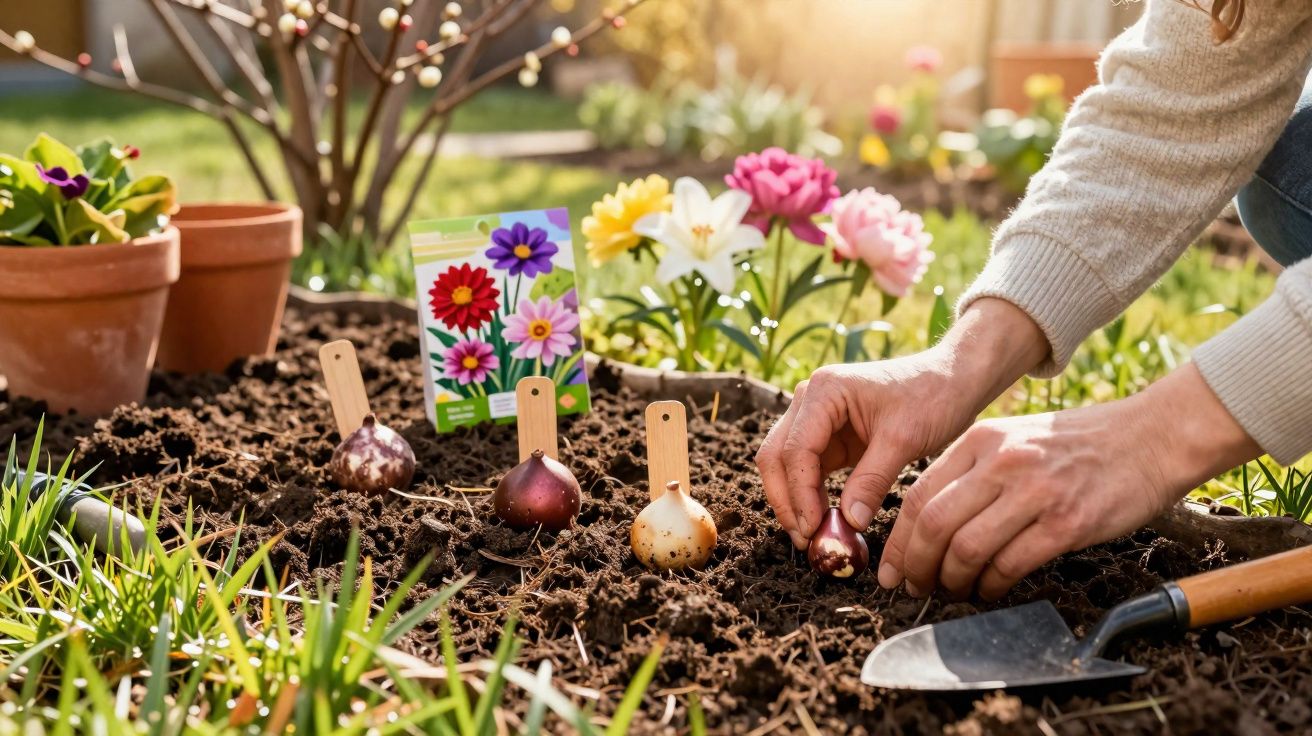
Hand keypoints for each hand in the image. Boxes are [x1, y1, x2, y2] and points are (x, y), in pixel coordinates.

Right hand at [755, 299, 1048, 548]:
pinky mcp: (830, 436)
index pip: (796, 450)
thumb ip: (872, 480)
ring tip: (813, 536)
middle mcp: (811, 400)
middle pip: (777, 456)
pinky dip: (812, 496)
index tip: (813, 529)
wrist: (952, 380)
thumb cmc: (932, 397)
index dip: (800, 494)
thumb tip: (849, 523)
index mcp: (824, 391)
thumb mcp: (904, 440)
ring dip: (795, 501)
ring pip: (787, 465)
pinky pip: (809, 469)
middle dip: (787, 500)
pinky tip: (824, 521)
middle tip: (805, 539)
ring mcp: (817, 417)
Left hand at [878, 363, 1261, 599]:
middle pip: (934, 525)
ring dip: (952, 581)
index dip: (899, 541)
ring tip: (953, 592)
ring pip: (966, 549)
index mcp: (981, 440)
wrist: (1150, 437)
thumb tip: (928, 521)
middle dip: (916, 566)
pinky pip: (1011, 564)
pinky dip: (991, 586)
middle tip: (916, 588)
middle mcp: (1001, 462)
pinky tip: (990, 590)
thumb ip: (973, 470)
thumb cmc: (1080, 444)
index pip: (917, 495)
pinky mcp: (1067, 522)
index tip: (892, 568)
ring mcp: (1035, 492)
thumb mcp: (1015, 437)